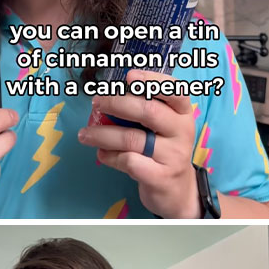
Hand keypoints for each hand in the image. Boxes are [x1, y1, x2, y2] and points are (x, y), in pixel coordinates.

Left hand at [77, 70, 199, 218]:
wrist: (178, 191)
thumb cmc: (164, 152)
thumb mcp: (164, 128)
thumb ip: (145, 111)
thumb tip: (109, 95)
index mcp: (183, 115)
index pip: (175, 91)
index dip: (152, 80)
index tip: (128, 77)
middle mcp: (182, 132)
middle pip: (148, 112)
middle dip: (116, 103)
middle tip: (96, 103)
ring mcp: (173, 156)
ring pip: (132, 139)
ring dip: (102, 134)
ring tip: (85, 134)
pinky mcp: (160, 176)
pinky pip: (128, 161)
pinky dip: (109, 156)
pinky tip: (102, 154)